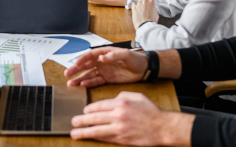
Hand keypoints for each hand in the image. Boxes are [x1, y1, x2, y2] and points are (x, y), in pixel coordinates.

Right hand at [64, 48, 147, 87]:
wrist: (143, 69)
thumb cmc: (135, 59)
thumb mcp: (126, 55)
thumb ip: (114, 56)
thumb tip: (102, 58)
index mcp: (104, 53)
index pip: (90, 55)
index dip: (82, 59)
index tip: (76, 64)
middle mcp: (101, 61)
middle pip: (86, 65)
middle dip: (76, 70)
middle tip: (67, 74)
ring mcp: (103, 70)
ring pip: (88, 74)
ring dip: (80, 78)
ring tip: (70, 83)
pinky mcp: (107, 79)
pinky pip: (96, 81)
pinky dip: (89, 83)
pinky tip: (83, 85)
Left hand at [71, 92, 192, 145]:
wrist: (163, 127)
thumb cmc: (151, 111)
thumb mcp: (136, 96)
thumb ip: (121, 96)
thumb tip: (109, 100)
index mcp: (120, 102)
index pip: (98, 105)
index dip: (88, 109)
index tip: (84, 111)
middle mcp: (118, 115)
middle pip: (93, 118)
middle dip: (81, 120)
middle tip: (73, 121)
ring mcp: (119, 128)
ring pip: (96, 130)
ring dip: (83, 132)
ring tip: (74, 133)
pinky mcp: (122, 139)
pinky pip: (105, 138)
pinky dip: (96, 138)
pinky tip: (89, 138)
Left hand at [131, 0, 158, 29]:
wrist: (145, 25)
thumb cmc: (151, 21)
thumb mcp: (156, 14)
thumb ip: (153, 9)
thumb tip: (152, 10)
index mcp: (152, 2)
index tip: (148, 2)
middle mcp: (145, 1)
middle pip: (144, 1)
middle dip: (144, 5)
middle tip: (144, 11)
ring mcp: (139, 4)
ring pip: (139, 3)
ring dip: (139, 6)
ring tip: (140, 13)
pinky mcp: (134, 7)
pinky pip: (133, 4)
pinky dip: (134, 6)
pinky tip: (136, 11)